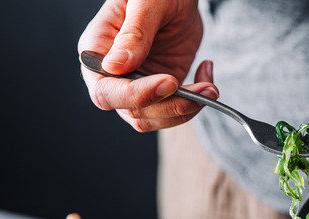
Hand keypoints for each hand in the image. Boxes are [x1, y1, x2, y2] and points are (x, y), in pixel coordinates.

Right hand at [77, 0, 216, 131]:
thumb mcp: (147, 3)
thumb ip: (133, 33)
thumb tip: (114, 67)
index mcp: (97, 50)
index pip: (105, 91)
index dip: (136, 95)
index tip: (169, 82)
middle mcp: (112, 75)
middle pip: (132, 111)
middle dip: (171, 105)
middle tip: (205, 89)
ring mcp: (136, 85)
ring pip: (153, 118)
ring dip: (187, 109)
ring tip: (210, 87)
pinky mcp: (160, 91)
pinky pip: (173, 112)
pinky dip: (195, 103)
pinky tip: (206, 76)